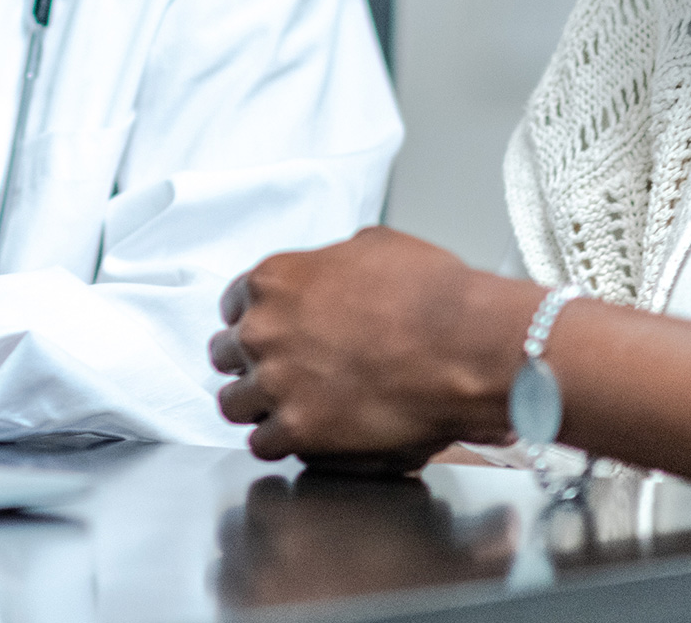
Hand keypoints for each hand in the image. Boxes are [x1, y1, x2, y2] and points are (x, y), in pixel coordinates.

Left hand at [208, 227, 539, 466]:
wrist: (465, 346)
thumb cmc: (431, 294)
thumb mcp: (373, 247)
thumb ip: (332, 264)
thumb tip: (333, 275)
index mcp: (274, 280)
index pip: (233, 304)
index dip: (256, 318)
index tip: (271, 332)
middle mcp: (262, 330)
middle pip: (225, 354)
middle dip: (251, 361)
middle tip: (281, 370)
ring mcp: (276, 383)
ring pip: (234, 403)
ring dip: (257, 405)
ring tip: (286, 408)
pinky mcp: (299, 430)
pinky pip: (262, 444)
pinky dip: (280, 442)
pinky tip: (303, 435)